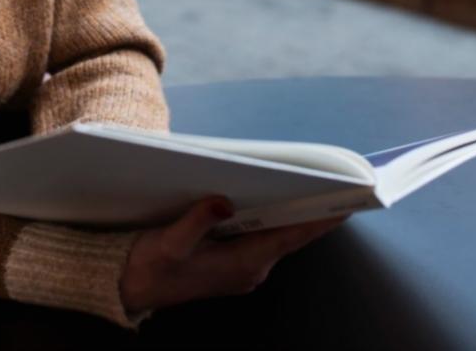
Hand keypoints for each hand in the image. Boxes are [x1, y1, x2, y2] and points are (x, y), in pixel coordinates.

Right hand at [119, 197, 345, 315]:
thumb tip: (222, 201)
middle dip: (311, 213)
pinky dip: (272, 221)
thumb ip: (198, 220)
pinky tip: (272, 203)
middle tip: (334, 187)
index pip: (289, 238)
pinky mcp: (232, 264)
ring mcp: (242, 269)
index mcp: (241, 265)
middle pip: (288, 236)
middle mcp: (248, 270)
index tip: (344, 206)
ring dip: (291, 215)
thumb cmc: (149, 268)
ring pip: (277, 237)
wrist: (131, 288)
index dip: (317, 222)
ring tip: (309, 189)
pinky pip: (262, 239)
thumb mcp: (170, 242)